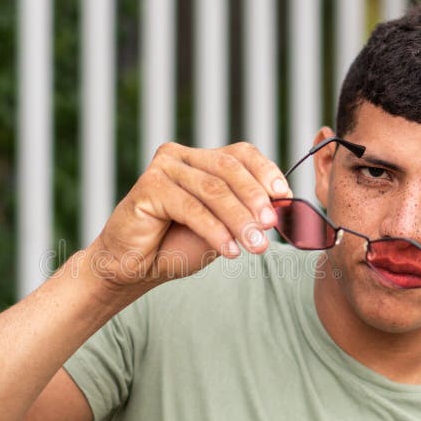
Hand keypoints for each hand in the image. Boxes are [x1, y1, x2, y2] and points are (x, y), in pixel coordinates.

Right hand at [89, 141, 290, 287]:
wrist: (135, 267)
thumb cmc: (177, 245)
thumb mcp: (222, 226)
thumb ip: (246, 212)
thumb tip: (282, 204)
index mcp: (201, 158)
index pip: (241, 153)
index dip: (266, 172)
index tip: (284, 196)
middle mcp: (181, 156)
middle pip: (229, 169)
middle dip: (255, 199)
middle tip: (271, 226)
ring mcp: (163, 168)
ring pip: (213, 190)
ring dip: (239, 220)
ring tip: (255, 246)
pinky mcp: (148, 187)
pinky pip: (191, 208)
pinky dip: (214, 231)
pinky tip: (228, 251)